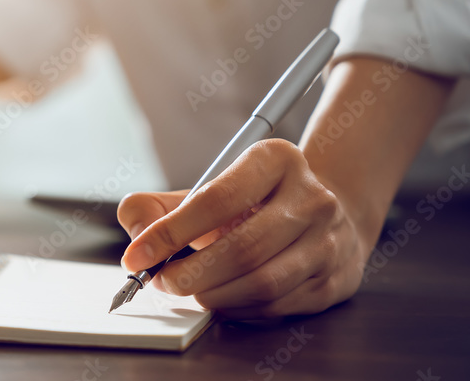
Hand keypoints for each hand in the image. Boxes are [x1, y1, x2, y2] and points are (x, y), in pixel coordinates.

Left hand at [117, 139, 370, 318]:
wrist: (324, 216)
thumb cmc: (252, 204)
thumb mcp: (205, 188)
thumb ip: (156, 206)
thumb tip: (138, 232)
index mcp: (275, 161)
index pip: (216, 200)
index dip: (170, 233)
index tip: (137, 256)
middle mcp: (311, 198)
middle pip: (242, 249)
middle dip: (189, 274)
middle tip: (161, 281)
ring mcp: (327, 241)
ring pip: (261, 283)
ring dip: (212, 295)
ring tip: (189, 289)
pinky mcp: (332, 280)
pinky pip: (276, 306)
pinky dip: (237, 308)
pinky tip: (220, 297)